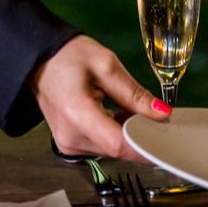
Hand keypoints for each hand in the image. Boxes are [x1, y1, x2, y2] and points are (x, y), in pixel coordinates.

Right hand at [30, 34, 168, 158]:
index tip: (169, 140)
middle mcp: (71, 137)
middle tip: (157, 116)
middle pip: (118, 150)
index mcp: (77, 114)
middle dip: (141, 136)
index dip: (147, 145)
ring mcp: (68, 144)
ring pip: (112, 150)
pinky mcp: (70, 144)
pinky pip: (102, 146)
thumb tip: (162, 114)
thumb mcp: (106, 65)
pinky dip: (116, 134)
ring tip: (132, 109)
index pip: (119, 144)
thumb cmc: (67, 55)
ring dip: (128, 134)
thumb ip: (134, 94)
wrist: (38, 58)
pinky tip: (119, 115)